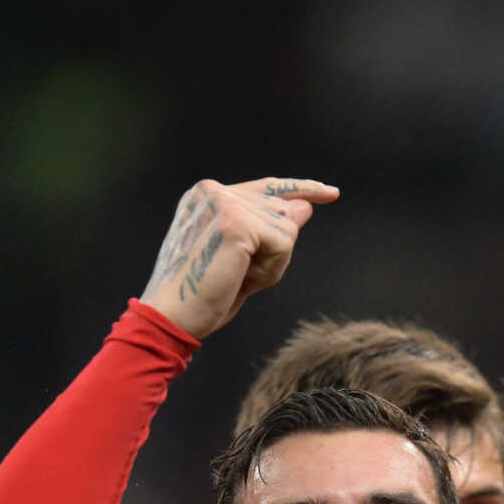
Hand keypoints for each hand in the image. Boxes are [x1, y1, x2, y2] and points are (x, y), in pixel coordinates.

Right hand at [139, 176, 339, 340]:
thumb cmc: (204, 294)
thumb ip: (270, 230)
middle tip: (239, 275)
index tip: (330, 193)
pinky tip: (243, 278)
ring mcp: (223, 202)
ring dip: (272, 263)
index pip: (267, 187)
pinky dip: (272, 268)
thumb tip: (305, 206)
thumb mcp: (246, 258)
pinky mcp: (234, 221)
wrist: (173, 316)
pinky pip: (283, 242)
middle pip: (283, 212)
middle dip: (275, 252)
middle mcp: (214, 190)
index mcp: (209, 196)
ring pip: (286, 228)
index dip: (301, 189)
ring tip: (237, 277)